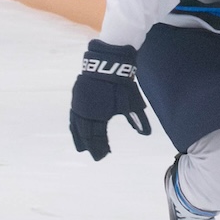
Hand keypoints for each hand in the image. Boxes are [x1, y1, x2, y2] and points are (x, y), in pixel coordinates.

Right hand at [70, 40, 151, 160]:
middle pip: (86, 134)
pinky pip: (73, 116)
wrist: (108, 63)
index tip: (104, 156)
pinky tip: (76, 130)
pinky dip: (74, 126)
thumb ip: (137, 119)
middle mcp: (85, 112)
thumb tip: (145, 134)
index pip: (97, 137)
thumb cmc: (121, 85)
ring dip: (79, 138)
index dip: (100, 147)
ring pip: (76, 126)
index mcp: (98, 115)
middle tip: (96, 156)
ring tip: (82, 149)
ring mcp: (79, 104)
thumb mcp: (131, 103)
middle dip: (91, 146)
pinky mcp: (76, 97)